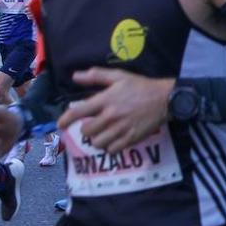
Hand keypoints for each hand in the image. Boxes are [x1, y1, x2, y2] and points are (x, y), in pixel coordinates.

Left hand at [59, 68, 174, 155]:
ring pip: (98, 143)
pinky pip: (112, 149)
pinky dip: (109, 146)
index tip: (60, 125)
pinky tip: (113, 140)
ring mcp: (121, 129)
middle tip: (92, 125)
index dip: (66, 120)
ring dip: (96, 139)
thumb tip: (75, 76)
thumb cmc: (140, 86)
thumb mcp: (118, 76)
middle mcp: (111, 116)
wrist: (164, 99)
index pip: (79, 112)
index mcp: (106, 100)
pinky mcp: (131, 139)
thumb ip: (96, 76)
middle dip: (86, 129)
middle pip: (87, 131)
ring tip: (102, 134)